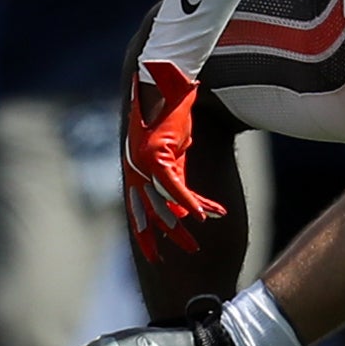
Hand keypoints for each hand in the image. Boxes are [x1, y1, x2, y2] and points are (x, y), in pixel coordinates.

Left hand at [122, 60, 225, 261]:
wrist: (160, 84)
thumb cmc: (167, 108)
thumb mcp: (172, 143)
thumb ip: (174, 166)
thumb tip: (184, 185)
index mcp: (137, 170)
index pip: (138, 208)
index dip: (144, 231)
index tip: (152, 251)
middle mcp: (137, 172)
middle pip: (147, 214)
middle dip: (157, 238)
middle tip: (162, 261)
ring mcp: (146, 167)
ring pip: (164, 206)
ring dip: (180, 227)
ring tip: (193, 246)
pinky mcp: (159, 159)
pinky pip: (179, 188)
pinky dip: (194, 202)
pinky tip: (207, 216)